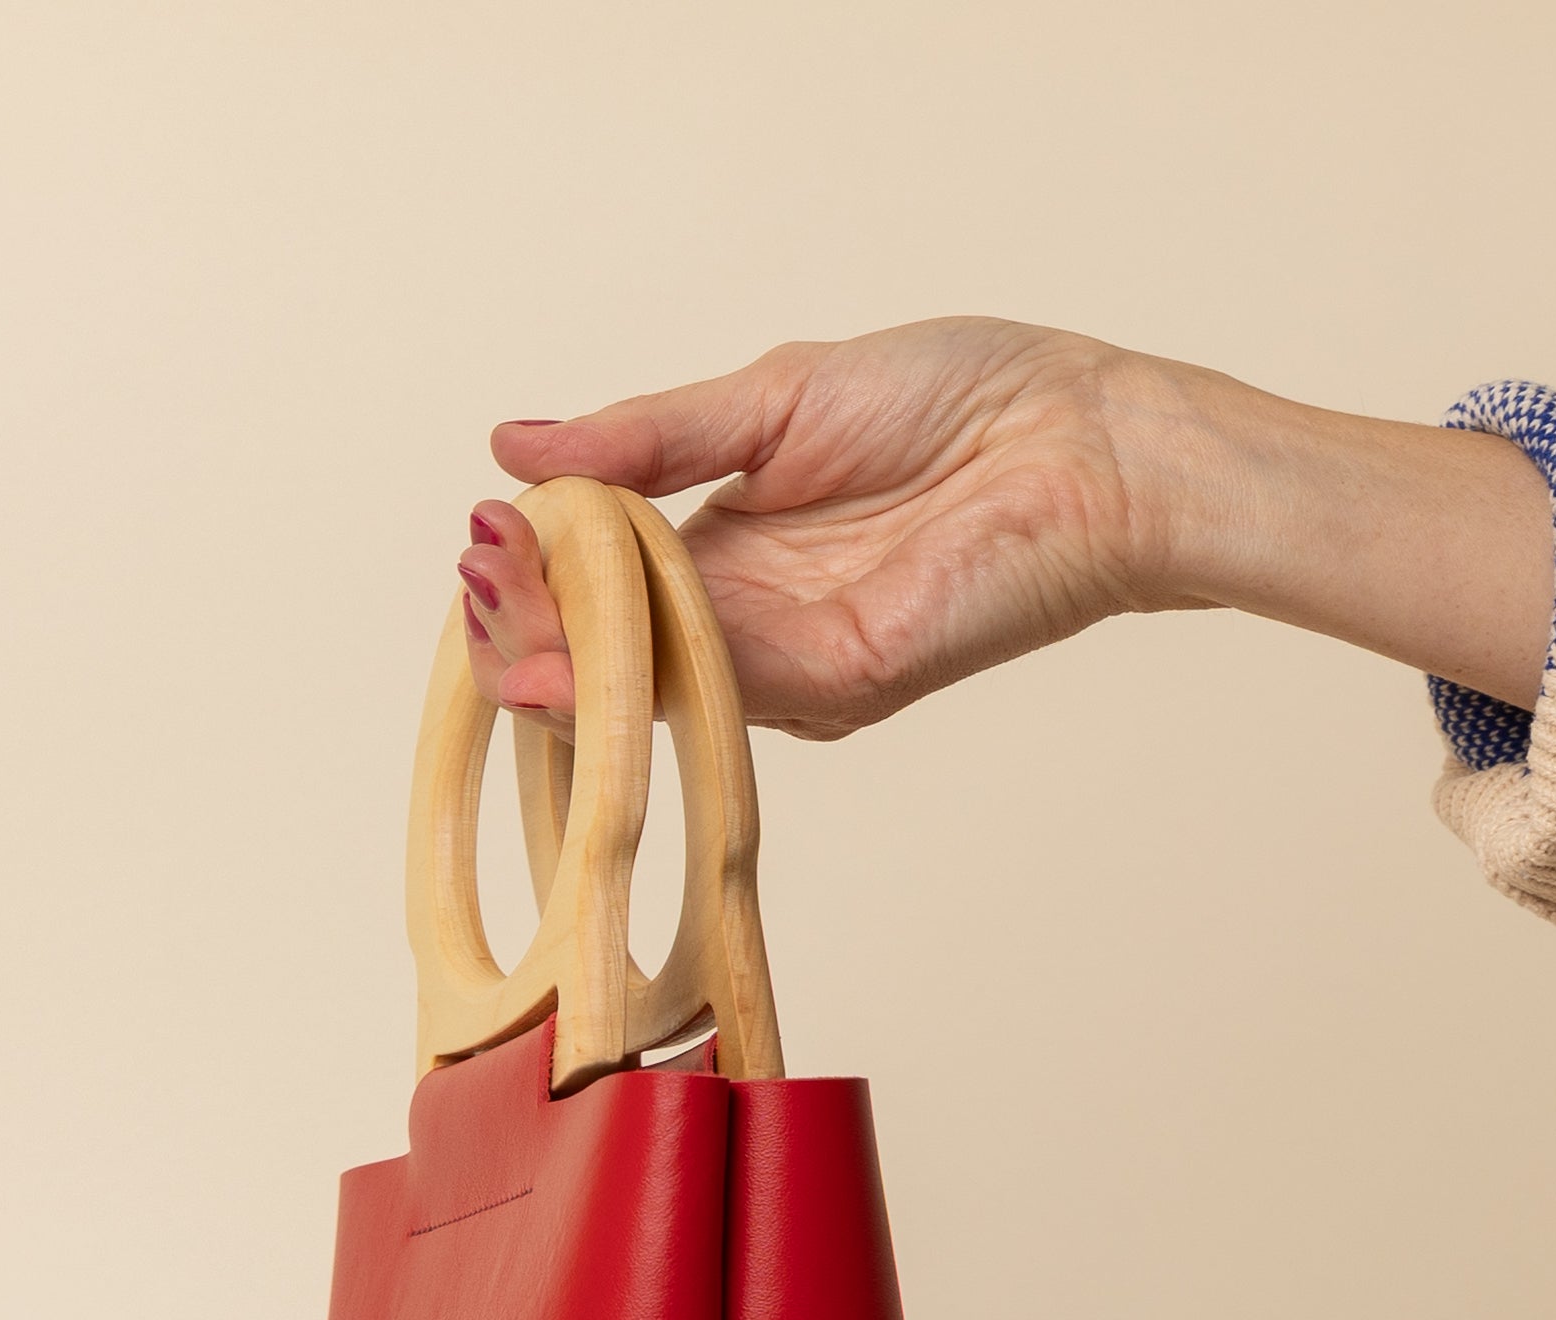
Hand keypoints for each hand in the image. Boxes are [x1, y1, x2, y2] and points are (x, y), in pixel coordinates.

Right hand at [457, 316, 1554, 740]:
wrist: (1081, 439)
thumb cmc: (959, 399)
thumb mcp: (769, 399)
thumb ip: (647, 437)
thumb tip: (518, 445)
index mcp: (733, 547)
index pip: (608, 581)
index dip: (542, 573)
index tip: (480, 549)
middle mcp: (754, 619)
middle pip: (620, 645)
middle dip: (538, 629)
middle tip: (473, 597)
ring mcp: (794, 665)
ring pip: (658, 679)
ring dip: (572, 658)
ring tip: (498, 621)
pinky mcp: (839, 684)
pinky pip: (723, 685)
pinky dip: (649, 671)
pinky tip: (583, 645)